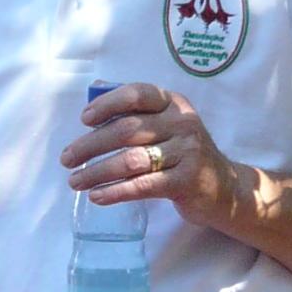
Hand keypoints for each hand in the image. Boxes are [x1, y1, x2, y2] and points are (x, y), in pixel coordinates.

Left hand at [61, 82, 241, 230]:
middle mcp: (182, 123)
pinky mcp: (186, 181)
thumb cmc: (184, 154)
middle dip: (90, 145)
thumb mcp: (168, 126)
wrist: (224, 187)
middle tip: (66, 159)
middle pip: (127, 130)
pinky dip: (115, 192)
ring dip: (96, 172)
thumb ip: (137, 113)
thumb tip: (92, 99)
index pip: (137, 94)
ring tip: (75, 181)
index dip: (107, 104)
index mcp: (174, 103)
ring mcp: (187, 152)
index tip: (84, 119)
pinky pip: (142, 186)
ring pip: (131, 160)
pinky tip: (97, 196)